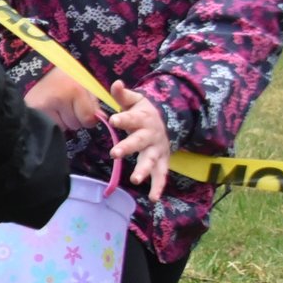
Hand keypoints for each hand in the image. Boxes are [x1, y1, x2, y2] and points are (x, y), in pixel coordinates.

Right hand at [23, 68, 105, 134]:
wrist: (37, 69)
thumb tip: (101, 118)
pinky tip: (49, 111)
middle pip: (76, 125)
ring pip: (63, 127)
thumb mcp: (83, 84)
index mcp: (75, 90)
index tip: (83, 111)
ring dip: (63, 121)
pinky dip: (52, 122)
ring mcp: (45, 106)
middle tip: (67, 106)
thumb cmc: (65, 77)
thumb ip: (93, 102)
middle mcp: (60, 99)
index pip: (88, 118)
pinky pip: (50, 126)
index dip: (88, 117)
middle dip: (74, 119)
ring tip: (57, 108)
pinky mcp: (34, 111)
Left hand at [106, 79, 171, 200]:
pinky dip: (159, 187)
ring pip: (151, 161)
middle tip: (114, 153)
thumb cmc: (143, 111)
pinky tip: (154, 199)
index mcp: (142, 119)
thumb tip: (115, 83)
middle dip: (128, 147)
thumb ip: (123, 94)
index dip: (123, 119)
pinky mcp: (162, 161)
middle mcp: (150, 135)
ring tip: (135, 180)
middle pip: (139, 142)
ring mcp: (157, 150)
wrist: (168, 121)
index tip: (113, 119)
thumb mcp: (134, 100)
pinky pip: (161, 175)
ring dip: (144, 170)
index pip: (131, 118)